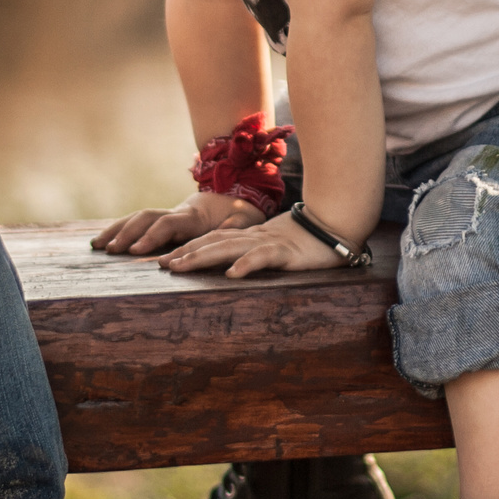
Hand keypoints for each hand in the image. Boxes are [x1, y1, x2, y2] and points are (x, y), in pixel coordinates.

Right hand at [90, 192, 262, 254]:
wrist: (234, 197)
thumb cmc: (240, 213)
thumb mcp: (244, 219)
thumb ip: (236, 224)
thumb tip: (232, 227)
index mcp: (194, 216)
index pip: (167, 224)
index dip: (151, 236)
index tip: (136, 250)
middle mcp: (176, 213)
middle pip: (146, 218)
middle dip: (126, 233)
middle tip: (110, 250)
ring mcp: (167, 215)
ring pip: (137, 218)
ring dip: (116, 230)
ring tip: (96, 246)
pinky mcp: (162, 221)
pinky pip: (136, 223)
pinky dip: (118, 230)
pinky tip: (101, 242)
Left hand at [159, 211, 343, 278]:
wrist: (337, 224)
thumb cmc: (307, 239)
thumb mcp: (274, 246)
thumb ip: (254, 252)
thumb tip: (232, 266)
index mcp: (248, 237)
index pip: (212, 240)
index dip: (188, 248)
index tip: (165, 259)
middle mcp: (252, 237)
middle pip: (213, 242)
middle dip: (186, 253)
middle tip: (161, 264)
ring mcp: (268, 243)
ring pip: (229, 248)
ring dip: (203, 257)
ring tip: (181, 266)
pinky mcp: (286, 252)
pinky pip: (263, 257)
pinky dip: (246, 264)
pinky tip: (231, 274)